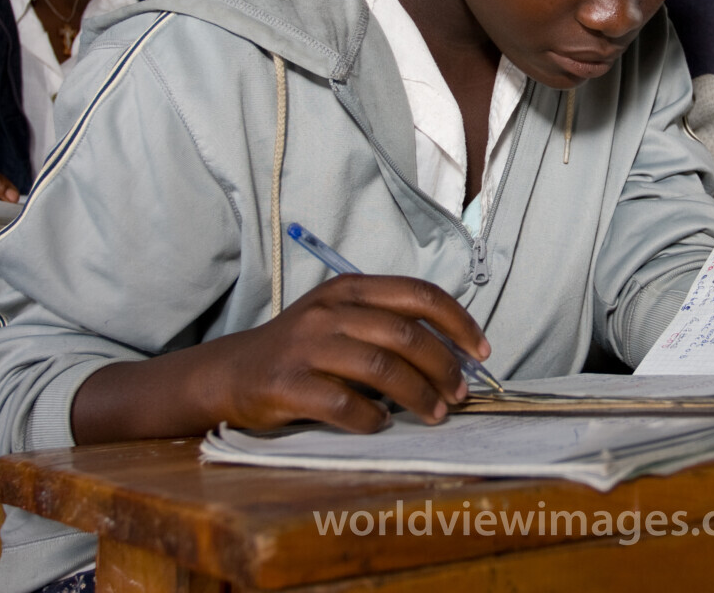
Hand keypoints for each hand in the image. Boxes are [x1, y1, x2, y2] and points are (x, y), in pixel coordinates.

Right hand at [183, 274, 489, 434]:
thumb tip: (454, 356)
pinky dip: (371, 419)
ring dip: (418, 396)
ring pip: (381, 369)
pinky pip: (344, 405)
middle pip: (405, 335)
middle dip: (443, 367)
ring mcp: (306, 347)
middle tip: (459, 394)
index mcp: (350, 289)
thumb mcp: (342, 319)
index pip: (419, 295)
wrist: (232, 372)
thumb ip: (388, 325)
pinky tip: (379, 424)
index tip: (481, 352)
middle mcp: (329, 311)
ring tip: (435, 414)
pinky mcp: (287, 384)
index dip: (458, 323)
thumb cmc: (303, 349)